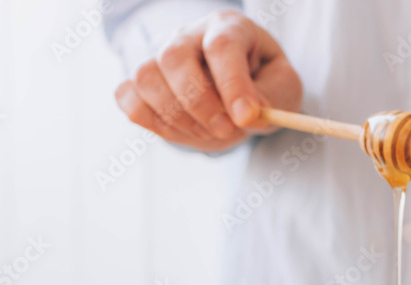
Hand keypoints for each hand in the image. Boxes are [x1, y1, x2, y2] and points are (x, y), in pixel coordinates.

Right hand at [114, 10, 301, 151]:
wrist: (236, 95)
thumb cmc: (262, 86)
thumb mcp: (282, 90)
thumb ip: (272, 100)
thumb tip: (247, 115)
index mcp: (230, 28)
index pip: (222, 46)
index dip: (232, 84)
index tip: (244, 118)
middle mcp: (190, 36)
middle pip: (175, 58)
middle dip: (200, 104)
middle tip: (226, 129)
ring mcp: (160, 56)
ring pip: (146, 77)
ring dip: (175, 116)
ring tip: (206, 130)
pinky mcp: (144, 82)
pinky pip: (127, 96)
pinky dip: (147, 119)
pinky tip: (177, 128)